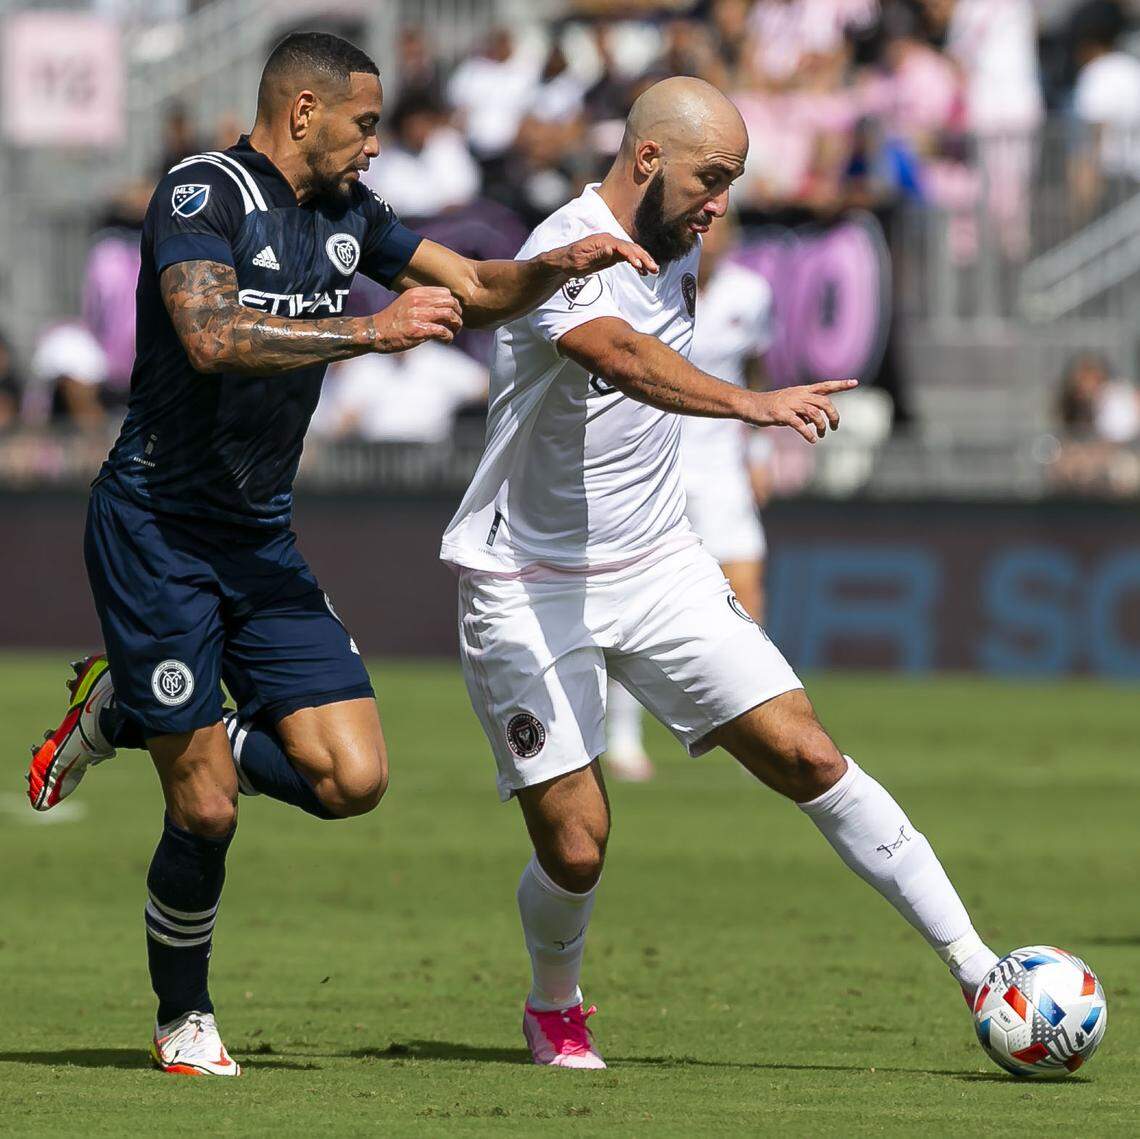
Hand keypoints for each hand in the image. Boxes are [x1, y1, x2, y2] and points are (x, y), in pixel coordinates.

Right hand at [372, 287, 462, 351]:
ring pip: (450, 315)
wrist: (375, 332)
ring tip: (453, 332)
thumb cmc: (393, 321)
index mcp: (416, 293)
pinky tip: (446, 340)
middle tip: (456, 324)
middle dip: (458, 314)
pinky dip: (449, 336)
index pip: (445, 292)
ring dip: (456, 325)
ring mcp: (419, 315)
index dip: (453, 304)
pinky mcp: (419, 330)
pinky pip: (443, 331)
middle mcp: (418, 301)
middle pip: (451, 302)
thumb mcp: (407, 304)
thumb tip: (444, 309)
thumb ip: (424, 303)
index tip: (452, 313)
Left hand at [550, 235, 659, 277]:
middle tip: (654, 269)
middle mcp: (609, 241)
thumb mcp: (581, 261)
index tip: (639, 266)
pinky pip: (627, 257)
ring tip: (654, 271)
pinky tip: (643, 272)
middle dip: (644, 258)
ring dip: (643, 260)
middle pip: (630, 248)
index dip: (631, 256)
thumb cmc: (570, 261)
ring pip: (631, 252)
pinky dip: (636, 263)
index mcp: (602, 241)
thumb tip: (610, 249)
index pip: (622, 247)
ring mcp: (611, 247)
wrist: (563, 261)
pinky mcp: (611, 254)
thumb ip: (597, 255)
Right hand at [739, 379, 858, 442]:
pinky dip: (808, 434)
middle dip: (833, 415)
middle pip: (824, 402)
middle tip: (834, 427)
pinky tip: (812, 440)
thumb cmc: (771, 406)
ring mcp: (790, 404)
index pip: (825, 386)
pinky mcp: (782, 414)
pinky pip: (800, 425)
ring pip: (814, 414)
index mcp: (802, 391)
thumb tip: (816, 421)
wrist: (751, 405)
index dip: (841, 384)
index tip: (855, 382)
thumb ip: (805, 410)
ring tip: (822, 435)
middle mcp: (799, 395)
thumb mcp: (791, 405)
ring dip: (822, 426)